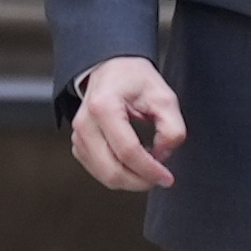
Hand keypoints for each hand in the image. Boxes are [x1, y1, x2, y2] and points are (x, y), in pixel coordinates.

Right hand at [67, 56, 185, 194]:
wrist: (111, 68)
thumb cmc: (134, 79)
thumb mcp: (164, 96)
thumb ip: (172, 128)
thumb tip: (162, 156)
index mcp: (104, 107)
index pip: (127, 151)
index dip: (150, 170)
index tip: (167, 177)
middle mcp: (85, 123)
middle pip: (112, 170)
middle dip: (140, 181)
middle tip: (160, 178)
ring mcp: (78, 136)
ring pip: (104, 176)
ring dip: (130, 180)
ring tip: (148, 169)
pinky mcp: (79, 145)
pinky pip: (98, 171)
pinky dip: (118, 174)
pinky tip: (133, 165)